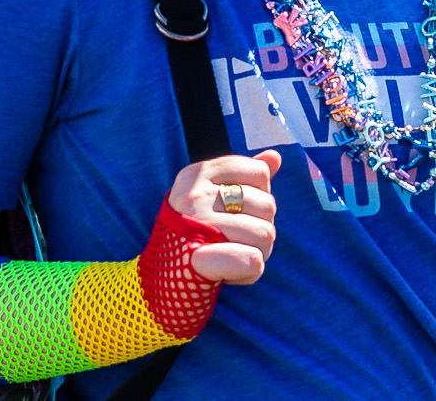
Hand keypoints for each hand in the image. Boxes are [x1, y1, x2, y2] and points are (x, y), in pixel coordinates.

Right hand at [168, 151, 281, 283]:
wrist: (160, 278)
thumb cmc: (195, 232)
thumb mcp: (214, 195)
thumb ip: (245, 175)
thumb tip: (275, 156)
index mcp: (198, 173)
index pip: (260, 173)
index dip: (260, 196)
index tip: (238, 212)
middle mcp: (194, 196)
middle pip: (268, 205)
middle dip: (261, 228)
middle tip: (236, 241)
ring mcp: (195, 227)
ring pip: (266, 235)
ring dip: (259, 253)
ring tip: (233, 256)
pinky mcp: (198, 261)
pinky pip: (252, 260)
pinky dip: (249, 272)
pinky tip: (231, 275)